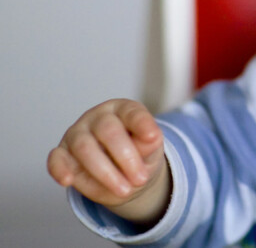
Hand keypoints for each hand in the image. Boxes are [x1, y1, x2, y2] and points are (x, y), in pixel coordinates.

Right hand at [48, 99, 168, 223]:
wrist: (123, 174)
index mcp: (124, 110)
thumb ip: (149, 145)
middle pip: (108, 130)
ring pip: (84, 147)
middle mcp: (99, 117)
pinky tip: (68, 180)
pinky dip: (59, 169)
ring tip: (124, 191)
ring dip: (104, 172)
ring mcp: (77, 133)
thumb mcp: (151, 150)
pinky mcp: (62, 153)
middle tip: (140, 179)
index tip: (153, 137)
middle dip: (126, 157)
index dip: (142, 124)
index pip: (132, 113)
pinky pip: (56, 159)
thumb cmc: (138, 154)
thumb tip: (151, 138)